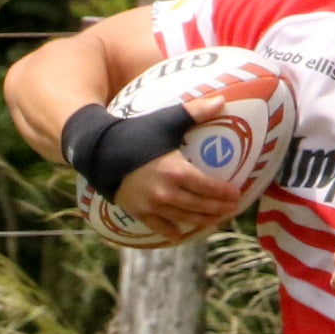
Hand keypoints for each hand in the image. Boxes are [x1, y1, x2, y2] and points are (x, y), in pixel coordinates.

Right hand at [113, 95, 242, 241]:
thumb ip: (195, 112)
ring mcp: (152, 205)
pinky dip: (172, 232)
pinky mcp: (138, 212)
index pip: (209, 187)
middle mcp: (166, 192)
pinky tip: (180, 234)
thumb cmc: (134, 132)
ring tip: (214, 220)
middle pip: (200, 206)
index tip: (237, 195)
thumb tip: (222, 99)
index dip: (225, 193)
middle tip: (231, 210)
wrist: (97, 149)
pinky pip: (160, 227)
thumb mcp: (166, 120)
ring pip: (184, 219)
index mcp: (176, 171)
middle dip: (219, 209)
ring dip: (202, 221)